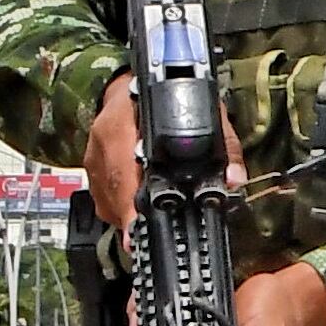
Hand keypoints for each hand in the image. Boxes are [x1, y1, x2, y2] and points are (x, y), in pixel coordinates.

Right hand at [81, 73, 244, 234]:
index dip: (129, 201)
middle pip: (113, 189)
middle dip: (128, 217)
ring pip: (105, 196)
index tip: (136, 227)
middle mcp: (102, 140)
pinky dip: (117, 205)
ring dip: (123, 214)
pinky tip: (132, 210)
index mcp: (123, 125)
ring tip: (140, 227)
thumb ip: (223, 147)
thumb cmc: (171, 94)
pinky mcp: (91, 165)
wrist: (133, 84)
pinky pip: (101, 193)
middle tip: (139, 241)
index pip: (123, 168)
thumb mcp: (205, 112)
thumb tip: (234, 179)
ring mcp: (93, 154)